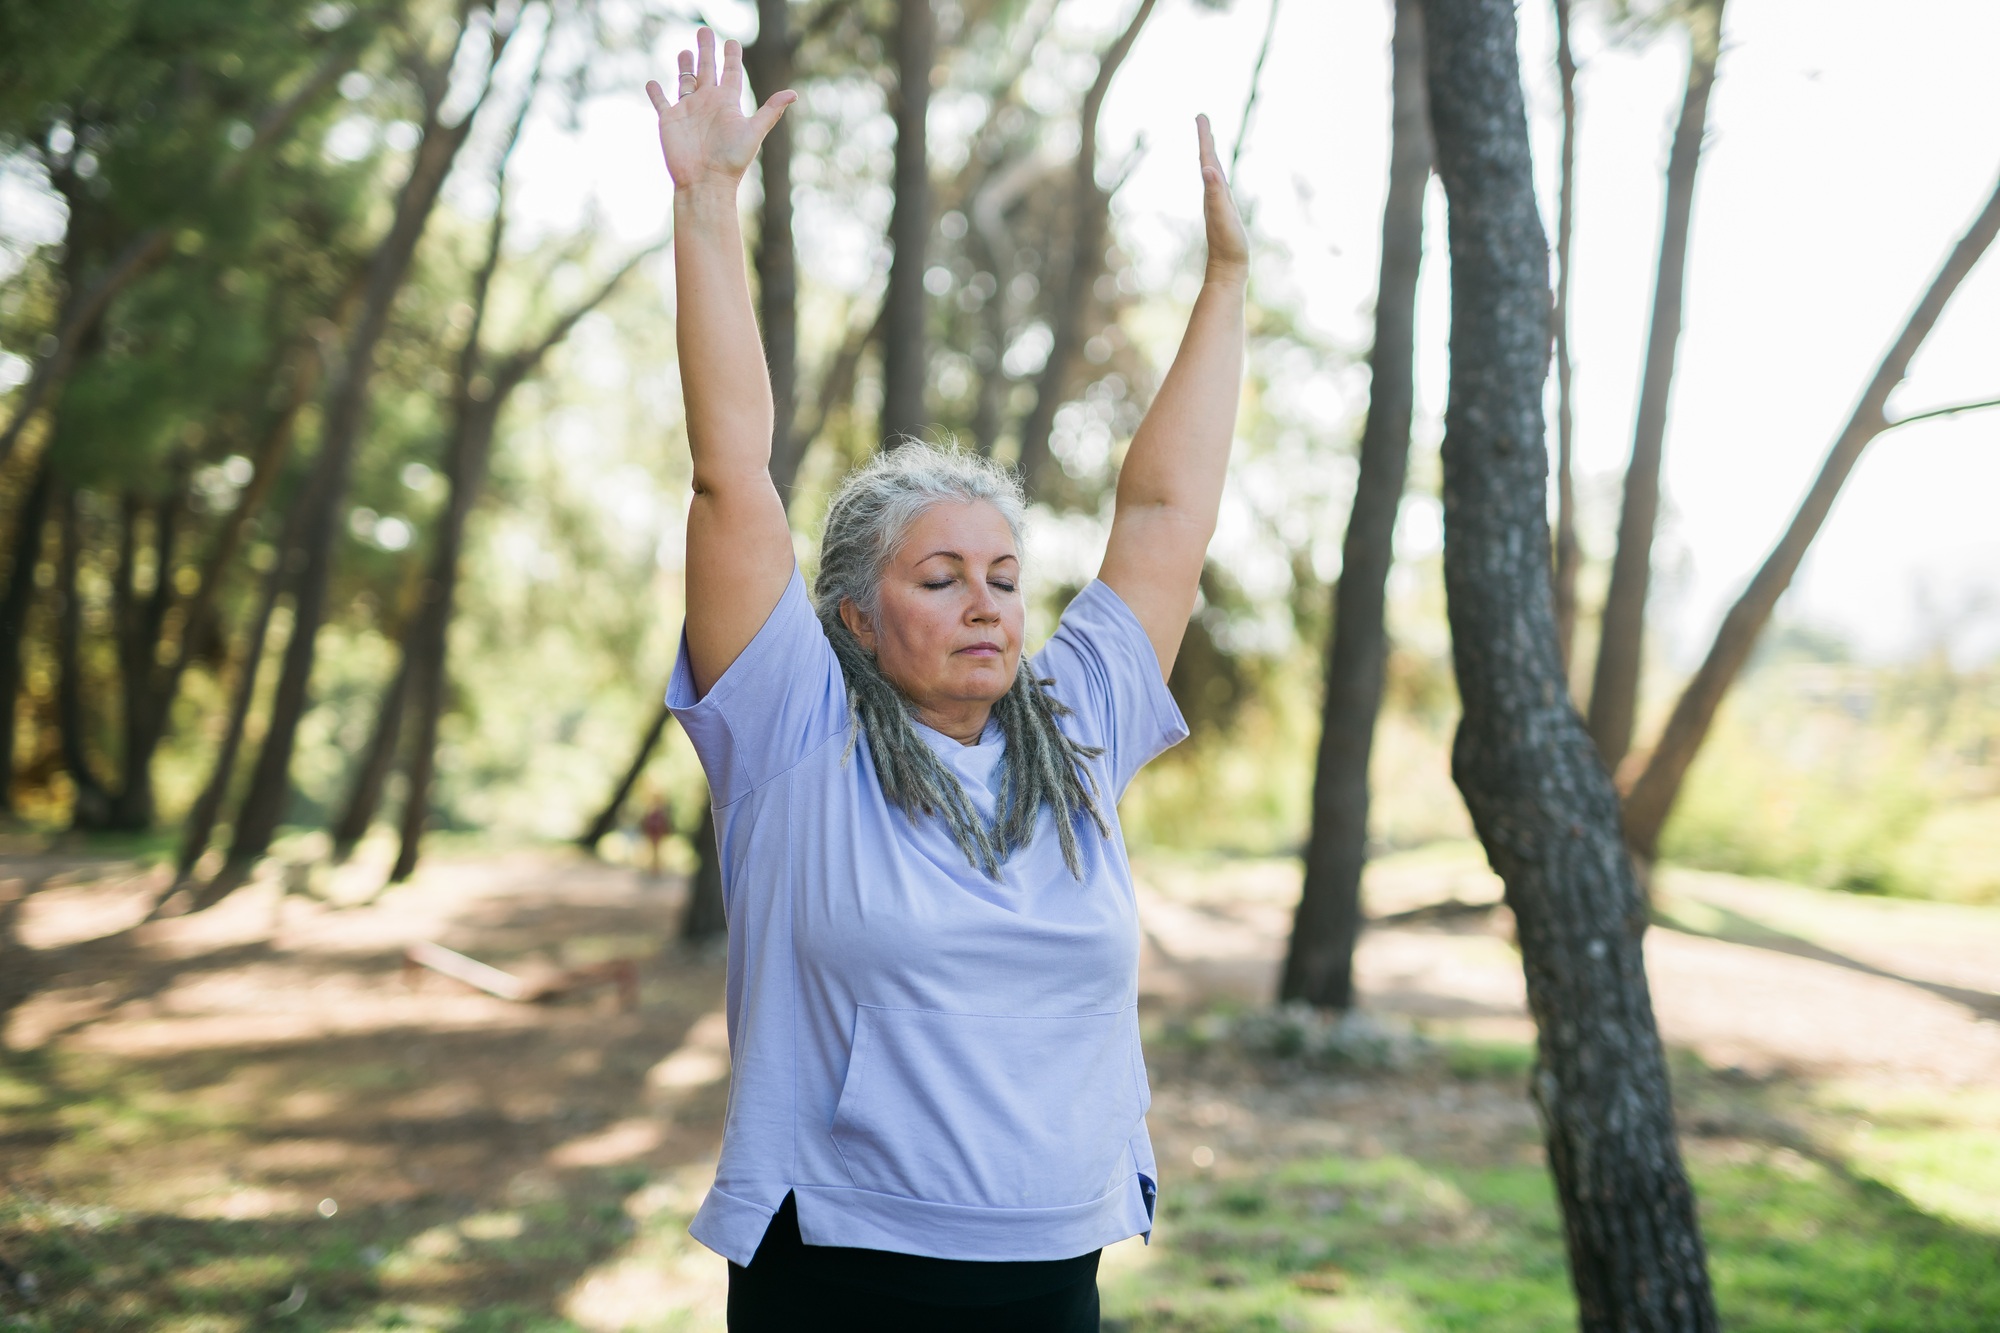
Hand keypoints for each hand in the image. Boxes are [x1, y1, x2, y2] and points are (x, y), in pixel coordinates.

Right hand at [646, 28, 794, 194]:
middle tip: (704, 31)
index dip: (731, 57)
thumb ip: (770, 111)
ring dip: (684, 66)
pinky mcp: (669, 120)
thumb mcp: (753, 132)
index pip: (730, 73)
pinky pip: (661, 102)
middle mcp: (707, 103)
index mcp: (727, 103)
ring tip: (685, 51)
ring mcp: (687, 111)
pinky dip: (655, 92)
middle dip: (706, 50)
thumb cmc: (731, 161)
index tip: (732, 42)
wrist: (705, 182)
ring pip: (684, 81)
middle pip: (706, 69)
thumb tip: (793, 94)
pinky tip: (652, 83)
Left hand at [1195, 115, 1249, 282]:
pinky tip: (1218, 176)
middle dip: (1206, 139)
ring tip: (1209, 141)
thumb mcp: (1223, 216)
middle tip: (1202, 119)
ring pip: (1212, 173)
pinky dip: (1218, 174)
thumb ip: (1215, 193)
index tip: (1200, 116)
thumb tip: (1206, 169)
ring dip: (1210, 155)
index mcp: (1212, 192)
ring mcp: (1217, 204)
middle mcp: (1212, 195)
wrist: (1227, 270)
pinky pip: (1219, 187)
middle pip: (1208, 161)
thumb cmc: (1228, 245)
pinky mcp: (1224, 213)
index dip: (1204, 137)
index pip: (1207, 158)